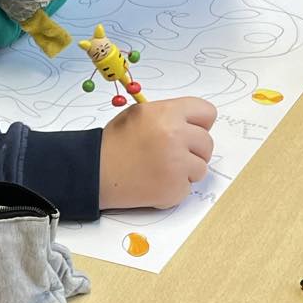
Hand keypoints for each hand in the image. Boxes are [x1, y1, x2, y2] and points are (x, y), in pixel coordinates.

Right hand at [99, 97, 216, 210]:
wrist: (94, 173)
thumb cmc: (115, 144)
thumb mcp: (140, 114)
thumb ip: (169, 115)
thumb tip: (195, 124)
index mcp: (167, 113)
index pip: (207, 113)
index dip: (199, 124)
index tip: (189, 132)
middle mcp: (175, 136)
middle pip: (207, 143)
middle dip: (192, 150)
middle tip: (169, 155)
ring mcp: (177, 164)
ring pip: (201, 168)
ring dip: (185, 171)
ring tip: (159, 169)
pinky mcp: (174, 189)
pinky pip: (188, 188)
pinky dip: (174, 189)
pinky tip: (154, 183)